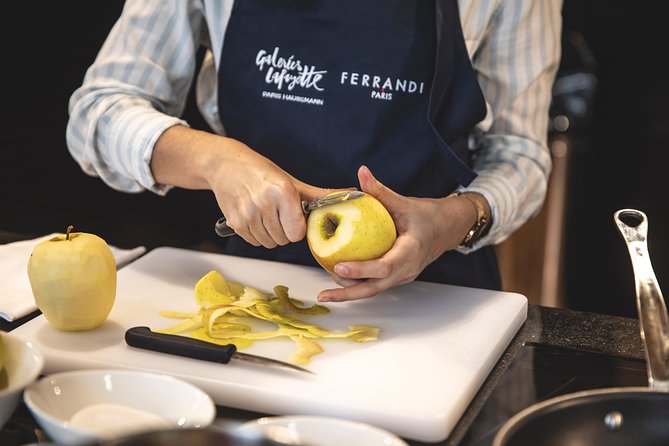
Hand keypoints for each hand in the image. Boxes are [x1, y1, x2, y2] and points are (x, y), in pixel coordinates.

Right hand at [151, 126, 333, 247]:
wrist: (226, 165)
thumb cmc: (262, 172)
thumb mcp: (293, 182)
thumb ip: (321, 195)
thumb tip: (352, 195)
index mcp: (282, 192)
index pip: (298, 233)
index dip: (298, 227)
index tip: (293, 216)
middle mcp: (264, 203)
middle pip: (284, 240)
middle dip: (285, 230)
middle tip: (279, 214)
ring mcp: (247, 214)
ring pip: (269, 243)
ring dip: (271, 234)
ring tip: (266, 214)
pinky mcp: (235, 222)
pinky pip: (255, 242)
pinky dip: (257, 234)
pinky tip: (255, 217)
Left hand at [316, 165, 478, 301]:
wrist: (446, 229)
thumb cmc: (426, 216)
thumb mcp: (404, 202)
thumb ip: (380, 191)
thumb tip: (362, 171)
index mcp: (410, 251)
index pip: (385, 266)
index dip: (362, 269)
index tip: (339, 267)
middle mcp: (407, 270)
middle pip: (375, 288)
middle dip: (348, 294)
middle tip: (324, 294)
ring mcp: (402, 277)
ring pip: (374, 290)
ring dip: (349, 292)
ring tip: (325, 291)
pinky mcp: (396, 278)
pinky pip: (376, 285)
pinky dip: (357, 285)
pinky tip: (338, 280)